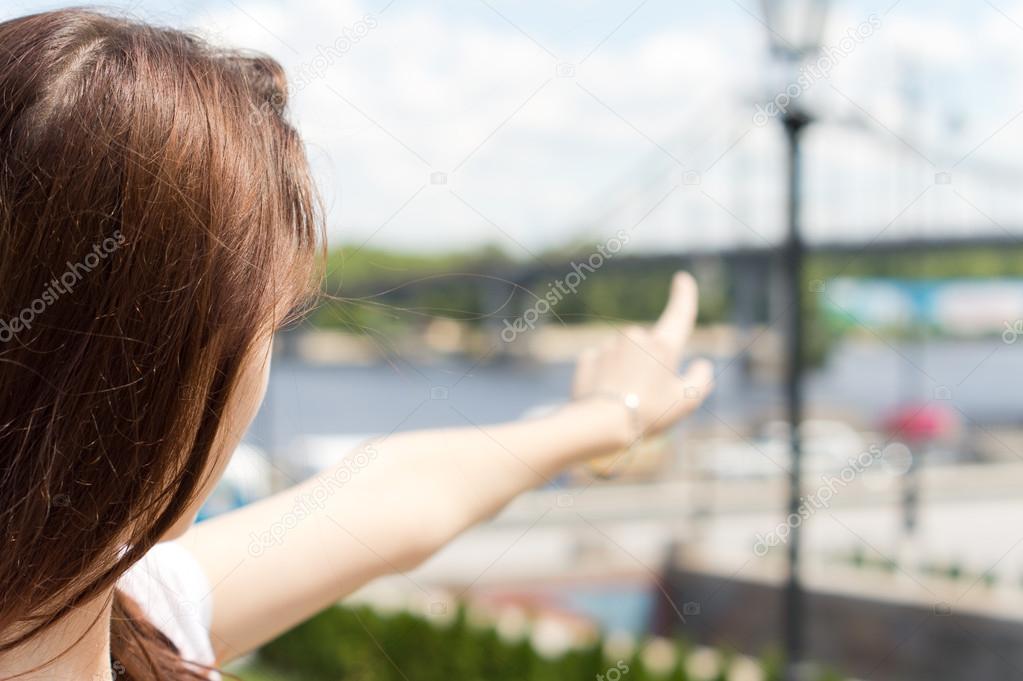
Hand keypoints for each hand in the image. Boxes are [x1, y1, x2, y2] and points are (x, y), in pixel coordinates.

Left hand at [572, 271, 712, 440]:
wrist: (600, 424)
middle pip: (650, 348)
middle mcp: (636, 336)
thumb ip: (700, 379)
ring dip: (628, 373)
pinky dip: (607, 377)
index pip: (679, 312)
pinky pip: (604, 364)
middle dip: (650, 366)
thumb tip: (702, 364)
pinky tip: (606, 397)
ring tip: (625, 402)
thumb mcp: (686, 402)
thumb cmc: (649, 413)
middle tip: (649, 397)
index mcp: (663, 344)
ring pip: (625, 356)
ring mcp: (609, 345)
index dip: (684, 294)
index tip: (682, 279)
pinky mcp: (589, 357)